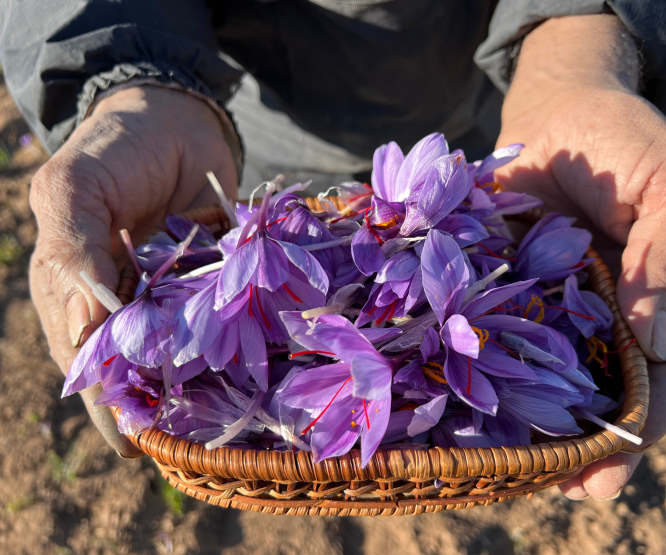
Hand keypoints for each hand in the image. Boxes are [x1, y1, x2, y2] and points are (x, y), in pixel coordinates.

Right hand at [29, 85, 237, 455]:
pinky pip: (223, 320)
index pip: (88, 358)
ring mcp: (170, 295)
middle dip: (155, 404)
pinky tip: (250, 373)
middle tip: (182, 445)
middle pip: (133, 367)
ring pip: (179, 352)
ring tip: (218, 426)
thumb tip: (85, 322)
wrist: (174, 115)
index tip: (138, 440)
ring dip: (196, 385)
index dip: (109, 400)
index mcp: (75, 290)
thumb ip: (71, 250)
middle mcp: (123, 302)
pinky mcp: (213, 280)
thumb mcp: (74, 188)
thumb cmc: (116, 147)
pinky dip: (234, 345)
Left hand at [496, 15, 665, 498]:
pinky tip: (492, 412)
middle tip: (578, 489)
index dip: (658, 407)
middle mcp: (630, 308)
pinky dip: (508, 375)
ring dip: (554, 423)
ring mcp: (576, 305)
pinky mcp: (527, 294)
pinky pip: (518, 340)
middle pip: (623, 382)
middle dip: (604, 436)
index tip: (627, 449)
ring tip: (533, 474)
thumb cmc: (625, 139)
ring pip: (569, 373)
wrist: (558, 113)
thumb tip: (655, 345)